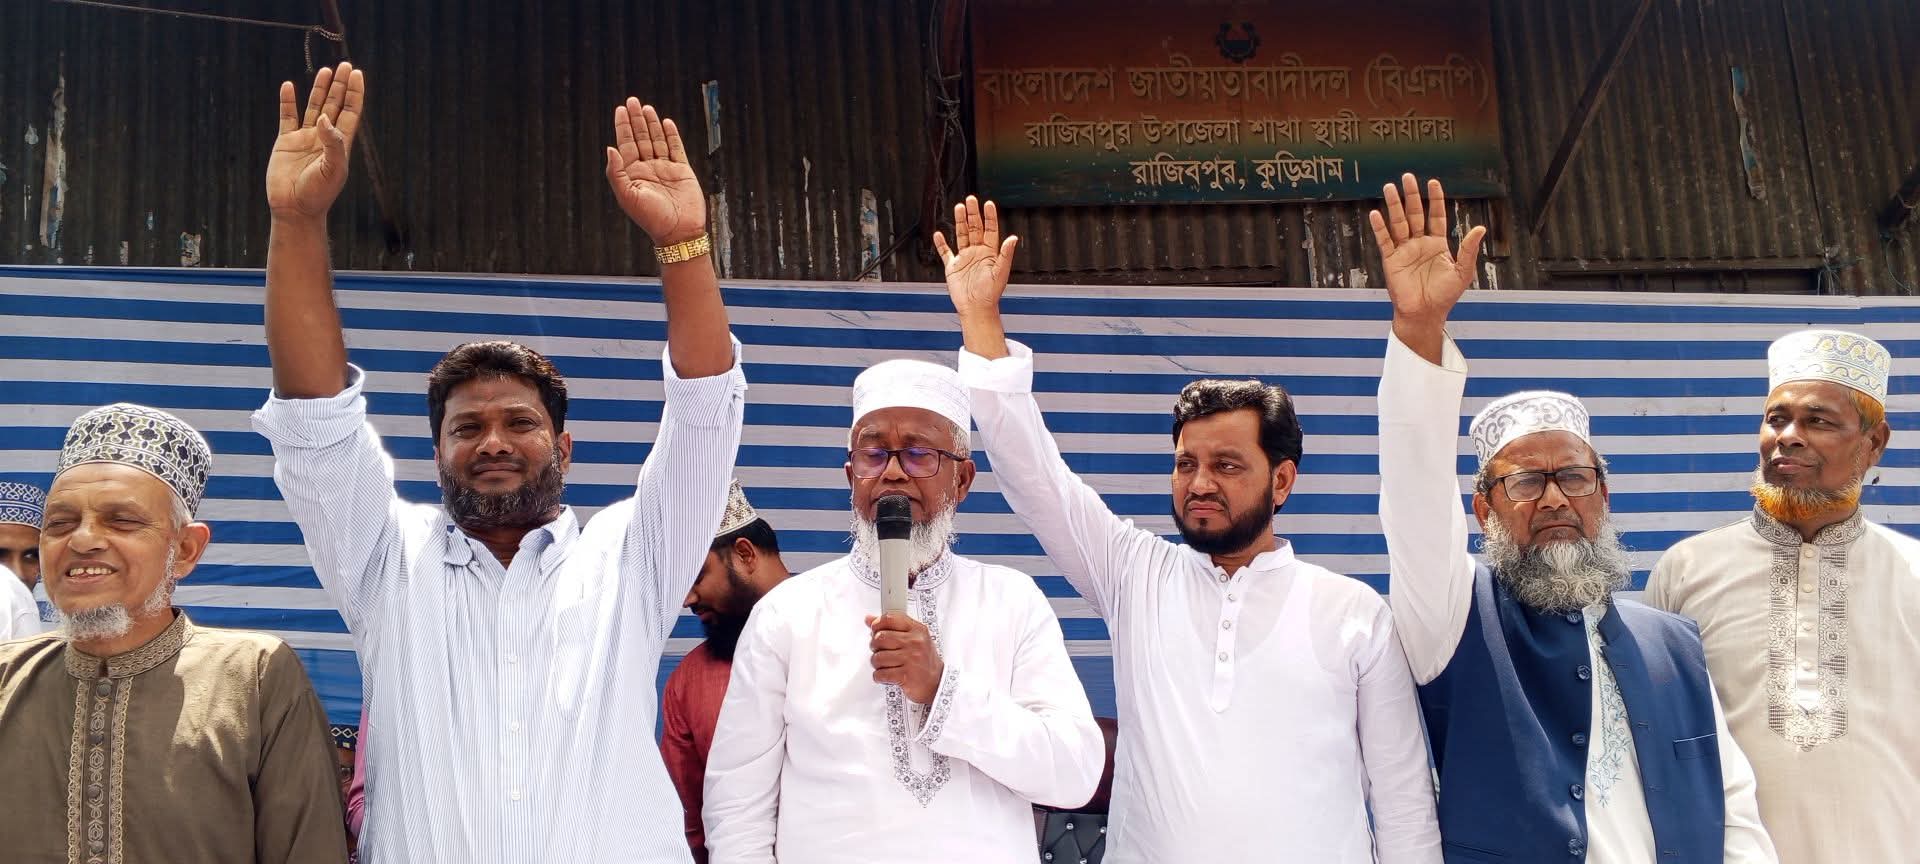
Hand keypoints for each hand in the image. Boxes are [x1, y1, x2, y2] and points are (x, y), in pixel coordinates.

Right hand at [267, 62, 364, 220]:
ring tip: (325, 71)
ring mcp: (305, 138)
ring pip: (314, 107)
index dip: (355, 93)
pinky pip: (287, 116)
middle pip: (334, 105)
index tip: (357, 74)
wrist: (295, 209)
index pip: (350, 112)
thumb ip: (333, 143)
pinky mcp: (285, 142)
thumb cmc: (319, 193)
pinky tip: (289, 86)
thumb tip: (326, 119)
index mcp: (340, 144)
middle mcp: (324, 138)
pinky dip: (287, 101)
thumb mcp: (333, 169)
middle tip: (344, 65)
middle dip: (340, 86)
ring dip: (319, 89)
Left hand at [604, 98, 705, 246]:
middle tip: (633, 101)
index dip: (623, 126)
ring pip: (657, 140)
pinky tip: (666, 122)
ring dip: (652, 124)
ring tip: (647, 108)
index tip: (621, 110)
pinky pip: (676, 148)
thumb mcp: (627, 196)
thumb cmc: (651, 218)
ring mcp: (665, 168)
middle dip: (636, 119)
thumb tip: (610, 148)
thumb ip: (616, 172)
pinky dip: (671, 135)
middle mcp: (648, 168)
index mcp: (632, 174)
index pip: (625, 144)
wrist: (678, 232)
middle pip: (640, 138)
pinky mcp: (682, 171)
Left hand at [867, 612, 944, 703]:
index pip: (890, 618)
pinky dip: (879, 676)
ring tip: (886, 665)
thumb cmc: (923, 660)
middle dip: (875, 646)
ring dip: (877, 664)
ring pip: (877, 657)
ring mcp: (911, 659)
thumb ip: (892, 627)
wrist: (936, 683)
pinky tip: (887, 675)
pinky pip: (880, 674)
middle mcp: (915, 643)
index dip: (877, 624)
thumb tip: (869, 619)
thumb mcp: (914, 638)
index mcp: (917, 630)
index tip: (875, 630)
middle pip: (880, 638)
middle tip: (880, 651)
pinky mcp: (906, 676)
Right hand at [933, 195, 1017, 316]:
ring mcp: (965, 258)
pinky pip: (945, 252)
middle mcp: (977, 253)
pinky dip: (941, 244)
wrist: (976, 308)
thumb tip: (1013, 238)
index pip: (990, 230)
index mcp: (990, 253)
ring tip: (959, 207)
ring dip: (960, 222)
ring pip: (961, 235)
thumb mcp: (1000, 272)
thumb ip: (1005, 254)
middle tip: (971, 199)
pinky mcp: (953, 267)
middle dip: (973, 214)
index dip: (989, 217)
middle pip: (974, 229)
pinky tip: (938, 234)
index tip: (988, 204)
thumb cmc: (991, 293)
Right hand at [1368, 173, 1486, 328]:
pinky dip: (1380, 228)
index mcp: (1437, 243)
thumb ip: (1469, 249)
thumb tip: (1480, 228)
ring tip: (1390, 187)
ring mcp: (1404, 250)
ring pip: (1398, 223)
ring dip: (1394, 205)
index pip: (1435, 216)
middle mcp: (1419, 243)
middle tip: (1408, 177)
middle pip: (1415, 214)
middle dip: (1412, 196)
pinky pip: (1385, 241)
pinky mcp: (1391, 260)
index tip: (1433, 182)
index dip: (1435, 199)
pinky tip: (1376, 214)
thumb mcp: (1463, 271)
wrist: (1425, 314)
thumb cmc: (1445, 295)